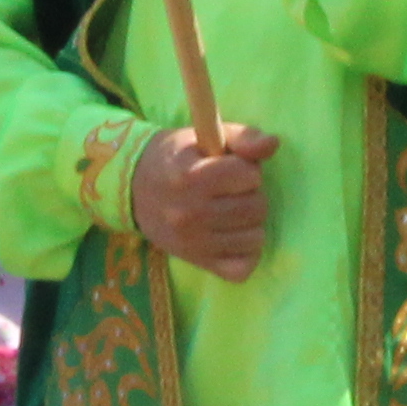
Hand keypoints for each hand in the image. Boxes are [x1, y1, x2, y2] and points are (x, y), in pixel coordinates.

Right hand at [130, 122, 273, 279]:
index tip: (231, 169)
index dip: (246, 169)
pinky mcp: (197, 262)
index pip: (248, 175)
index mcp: (190, 177)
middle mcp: (190, 214)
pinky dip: (245, 255)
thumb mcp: (205, 136)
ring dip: (251, 224)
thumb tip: (272, 144)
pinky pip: (241, 269)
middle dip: (252, 195)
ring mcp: (193, 243)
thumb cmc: (177, 158)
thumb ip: (243, 136)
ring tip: (233, 213)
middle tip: (232, 192)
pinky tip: (234, 237)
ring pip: (255, 238)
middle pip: (256, 208)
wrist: (134, 188)